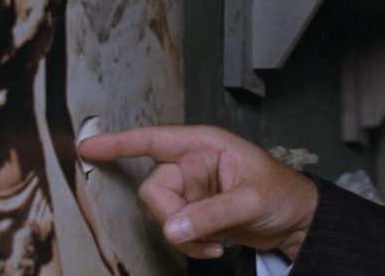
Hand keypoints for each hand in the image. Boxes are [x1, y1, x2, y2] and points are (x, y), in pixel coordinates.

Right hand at [78, 125, 317, 260]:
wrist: (296, 220)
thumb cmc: (283, 193)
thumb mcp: (252, 199)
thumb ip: (211, 213)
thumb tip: (173, 228)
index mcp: (204, 145)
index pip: (153, 140)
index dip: (118, 143)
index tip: (89, 146)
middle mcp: (191, 164)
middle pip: (154, 189)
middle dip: (171, 216)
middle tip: (199, 232)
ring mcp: (190, 190)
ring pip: (161, 213)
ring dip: (185, 234)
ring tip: (215, 240)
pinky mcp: (192, 211)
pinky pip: (174, 229)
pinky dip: (190, 242)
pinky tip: (214, 245)